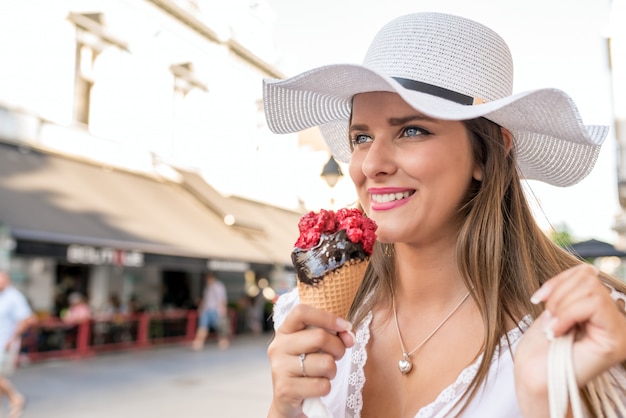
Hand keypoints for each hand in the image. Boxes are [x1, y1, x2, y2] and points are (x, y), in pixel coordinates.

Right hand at [267, 303, 354, 417]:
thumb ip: (333, 335)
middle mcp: (278, 346)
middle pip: (320, 337)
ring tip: (323, 374)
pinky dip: (326, 388)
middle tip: (337, 355)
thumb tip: (349, 335)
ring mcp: (280, 368)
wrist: (289, 399)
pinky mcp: (285, 389)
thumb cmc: (307, 367)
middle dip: (338, 348)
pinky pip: (322, 385)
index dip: (327, 317)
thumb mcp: (316, 347)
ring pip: (325, 363)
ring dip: (332, 371)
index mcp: (285, 331)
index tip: (345, 326)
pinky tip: (316, 388)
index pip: (301, 312)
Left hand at [515, 264, 625, 416]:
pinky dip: (568, 314)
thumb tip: (588, 270)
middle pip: (589, 278)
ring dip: (561, 305)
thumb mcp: (557, 306)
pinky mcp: (616, 340)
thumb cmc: (541, 345)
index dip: (558, 280)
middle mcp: (618, 319)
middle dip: (559, 293)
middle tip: (549, 316)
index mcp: (602, 309)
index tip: (538, 298)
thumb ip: (574, 288)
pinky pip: (594, 305)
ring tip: (554, 326)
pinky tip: (558, 331)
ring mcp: (620, 330)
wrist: (533, 374)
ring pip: (590, 289)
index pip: (587, 273)